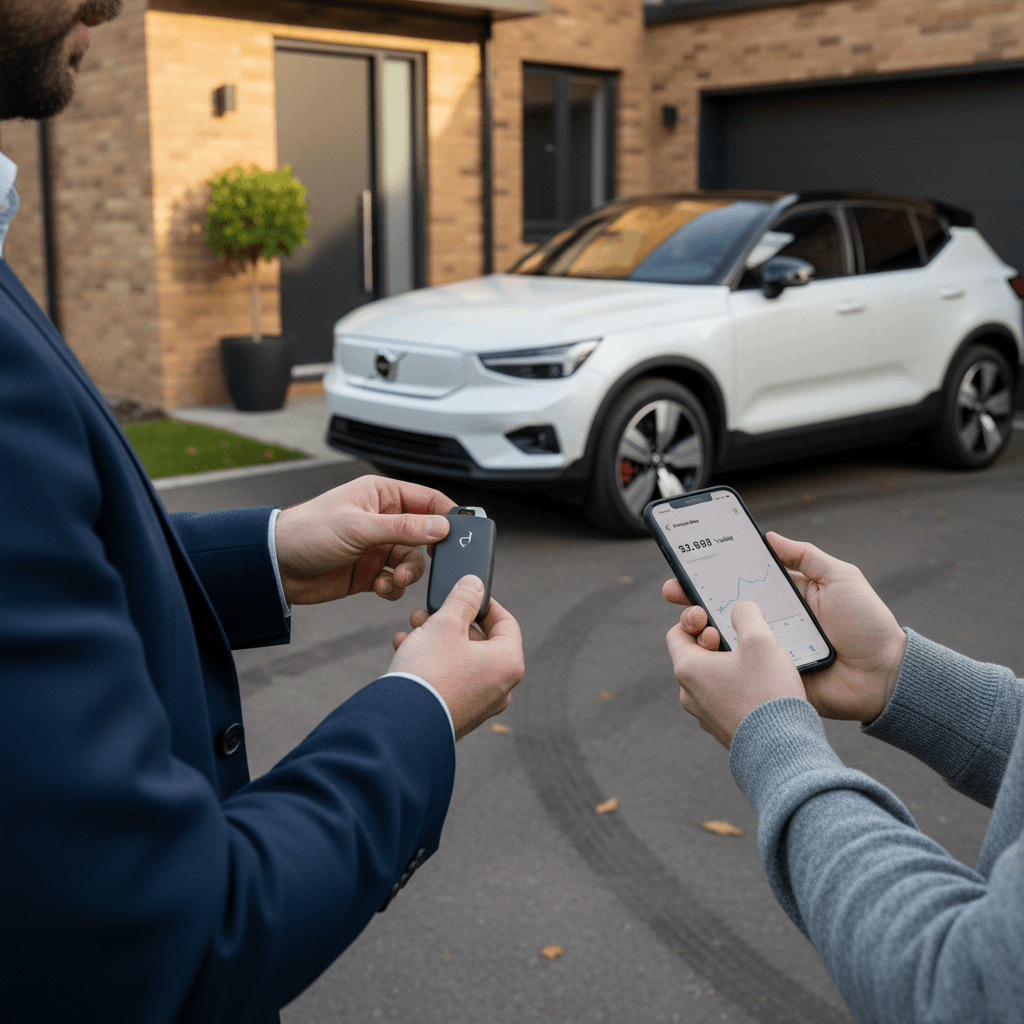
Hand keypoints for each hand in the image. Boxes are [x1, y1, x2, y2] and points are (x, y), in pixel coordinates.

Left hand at [274, 475, 453, 604]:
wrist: (274, 567)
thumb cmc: (307, 532)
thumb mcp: (359, 527)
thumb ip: (404, 528)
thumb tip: (441, 528)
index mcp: (381, 495)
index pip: (428, 499)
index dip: (447, 515)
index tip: (461, 534)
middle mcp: (382, 519)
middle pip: (425, 535)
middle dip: (427, 553)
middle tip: (426, 563)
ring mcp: (376, 546)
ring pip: (412, 560)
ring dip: (408, 573)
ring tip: (394, 579)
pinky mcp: (369, 571)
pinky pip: (396, 580)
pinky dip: (394, 587)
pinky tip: (380, 588)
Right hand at [389, 576, 524, 739]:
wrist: (401, 725)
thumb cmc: (429, 672)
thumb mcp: (446, 624)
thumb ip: (463, 599)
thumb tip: (475, 584)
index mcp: (508, 664)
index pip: (506, 623)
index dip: (485, 603)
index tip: (466, 593)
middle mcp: (500, 688)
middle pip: (480, 642)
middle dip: (451, 622)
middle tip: (427, 612)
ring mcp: (480, 705)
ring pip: (461, 661)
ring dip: (436, 641)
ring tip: (411, 631)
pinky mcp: (458, 715)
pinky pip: (450, 681)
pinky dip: (432, 664)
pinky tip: (406, 652)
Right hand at [664, 532, 906, 724]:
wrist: (885, 677)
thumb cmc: (868, 624)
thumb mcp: (841, 578)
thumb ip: (806, 556)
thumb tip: (770, 537)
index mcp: (786, 598)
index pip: (743, 581)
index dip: (715, 573)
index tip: (689, 564)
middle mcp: (773, 623)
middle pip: (725, 609)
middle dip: (696, 600)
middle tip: (675, 592)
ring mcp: (769, 652)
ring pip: (727, 639)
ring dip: (705, 629)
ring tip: (692, 621)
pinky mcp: (771, 678)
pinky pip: (742, 669)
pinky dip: (723, 662)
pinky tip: (707, 651)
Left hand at [666, 601, 805, 747]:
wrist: (782, 752)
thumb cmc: (767, 693)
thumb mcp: (760, 640)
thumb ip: (746, 614)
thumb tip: (740, 608)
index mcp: (687, 669)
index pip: (676, 633)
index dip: (696, 620)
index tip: (718, 622)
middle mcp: (688, 694)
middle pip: (695, 655)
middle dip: (718, 642)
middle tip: (744, 643)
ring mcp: (704, 715)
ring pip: (711, 678)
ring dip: (730, 666)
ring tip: (758, 666)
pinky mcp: (722, 730)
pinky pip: (724, 700)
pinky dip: (738, 689)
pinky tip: (763, 689)